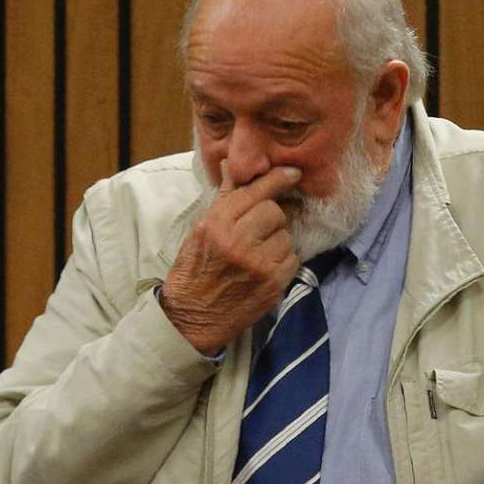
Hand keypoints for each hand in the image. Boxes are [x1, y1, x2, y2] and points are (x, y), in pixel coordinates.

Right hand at [160, 161, 302, 355]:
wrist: (191, 319)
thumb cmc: (193, 271)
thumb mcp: (200, 231)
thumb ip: (223, 199)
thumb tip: (231, 164)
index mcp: (216, 225)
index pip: (254, 192)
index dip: (276, 180)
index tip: (292, 173)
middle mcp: (238, 242)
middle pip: (274, 212)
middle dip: (269, 218)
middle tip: (257, 231)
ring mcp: (258, 265)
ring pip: (285, 236)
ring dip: (276, 241)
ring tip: (258, 253)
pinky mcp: (273, 285)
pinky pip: (292, 259)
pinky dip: (282, 261)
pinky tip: (265, 268)